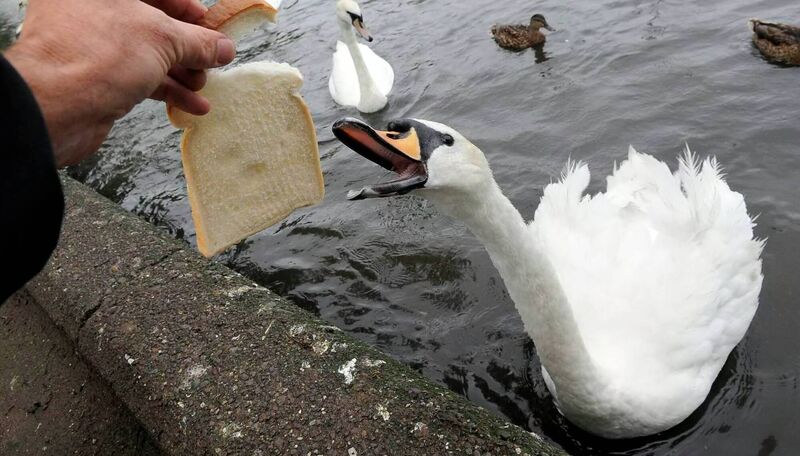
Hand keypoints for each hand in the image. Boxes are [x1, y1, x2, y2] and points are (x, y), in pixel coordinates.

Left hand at [4, 0, 235, 166]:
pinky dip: (167, 90)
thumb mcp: (162, 39)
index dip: (189, 11)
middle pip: (154, 23)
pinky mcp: (96, 76)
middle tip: (210, 60)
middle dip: (188, 47)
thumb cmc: (93, 57)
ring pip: (148, 53)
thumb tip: (221, 46)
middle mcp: (94, 9)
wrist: (54, 107)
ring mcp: (93, 44)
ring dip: (181, 72)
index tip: (213, 29)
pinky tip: (190, 104)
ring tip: (201, 85)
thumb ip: (197, 41)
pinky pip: (139, 77)